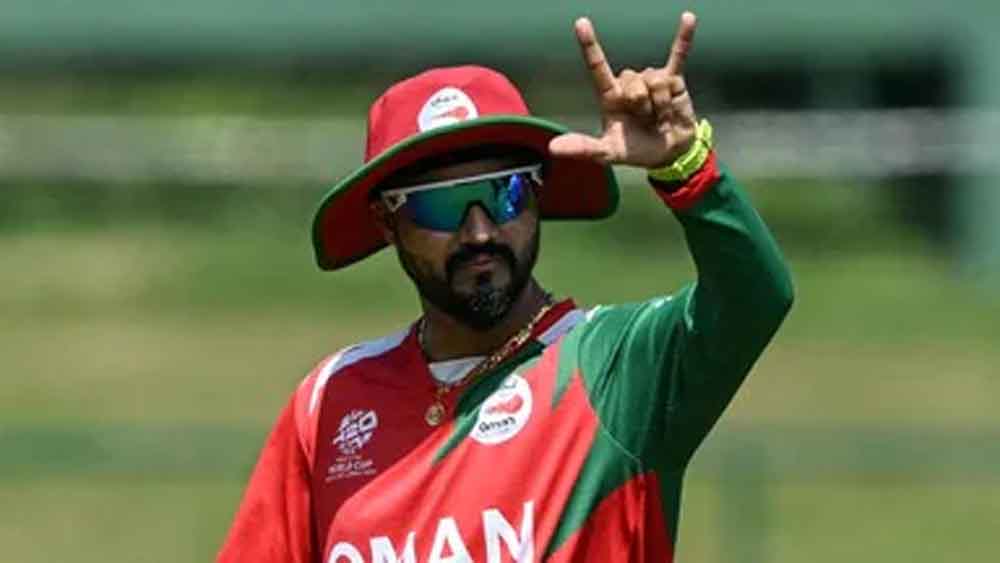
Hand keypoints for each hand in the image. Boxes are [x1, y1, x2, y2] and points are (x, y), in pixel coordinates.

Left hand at [548, 12, 698, 168]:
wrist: (668, 155)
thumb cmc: (634, 150)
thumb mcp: (608, 153)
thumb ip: (583, 147)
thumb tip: (554, 148)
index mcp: (610, 95)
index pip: (597, 67)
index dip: (590, 45)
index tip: (581, 23)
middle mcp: (629, 83)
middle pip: (633, 81)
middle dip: (641, 105)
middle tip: (645, 121)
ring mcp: (651, 79)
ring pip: (654, 80)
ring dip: (659, 105)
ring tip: (659, 118)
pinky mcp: (673, 80)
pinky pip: (678, 55)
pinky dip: (684, 37)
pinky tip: (688, 18)